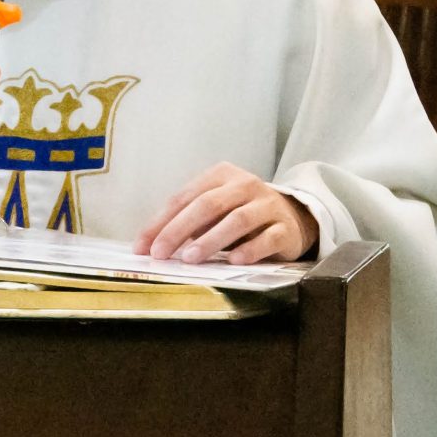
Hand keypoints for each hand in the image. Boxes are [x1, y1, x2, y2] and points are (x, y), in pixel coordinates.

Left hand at [136, 163, 318, 265]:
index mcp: (221, 176)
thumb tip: (153, 245)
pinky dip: (249, 250)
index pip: (184, 197)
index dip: (161, 222)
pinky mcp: (285, 228)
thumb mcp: (215, 210)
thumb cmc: (242, 214)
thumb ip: (189, 222)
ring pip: (237, 220)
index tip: (142, 246)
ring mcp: (267, 205)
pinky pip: (267, 238)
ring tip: (191, 258)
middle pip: (207, 205)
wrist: (293, 217)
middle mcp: (245, 185)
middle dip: (179, 230)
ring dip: (211, 240)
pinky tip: (233, 261)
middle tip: (160, 253)